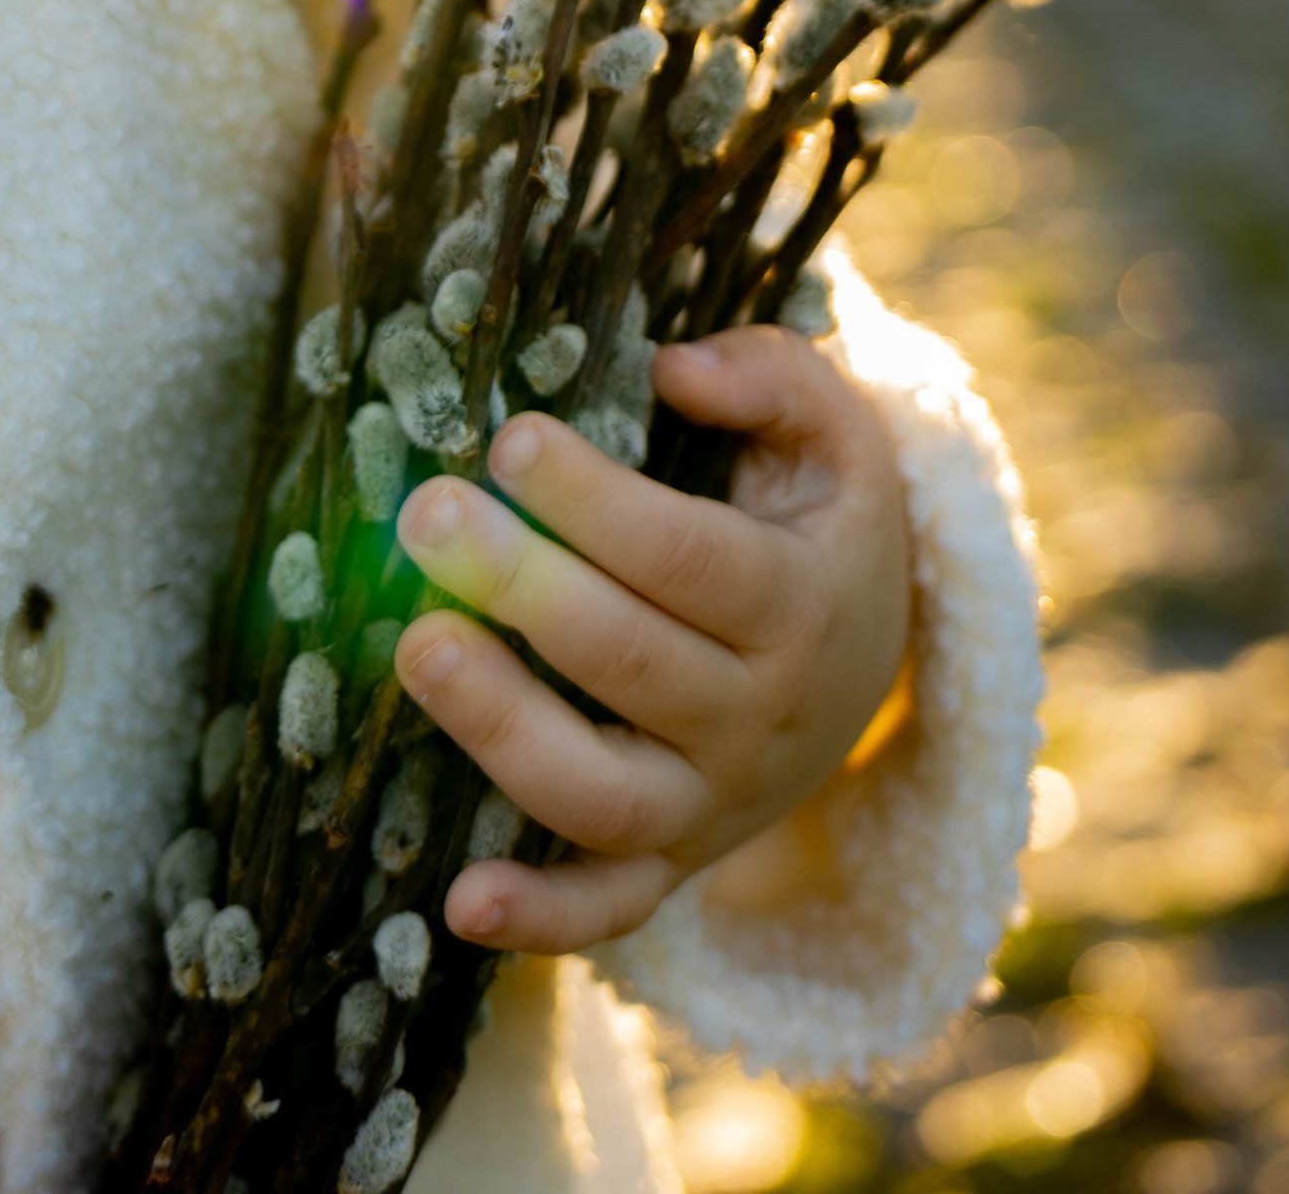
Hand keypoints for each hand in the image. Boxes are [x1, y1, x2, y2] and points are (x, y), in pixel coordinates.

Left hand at [389, 325, 909, 952]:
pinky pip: (609, 911)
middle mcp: (760, 720)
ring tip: (418, 644)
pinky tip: (459, 903)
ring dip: (503, 726)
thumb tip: (676, 366)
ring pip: (604, 795)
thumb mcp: (833, 433)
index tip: (511, 440)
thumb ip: (770, 379)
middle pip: (631, 663)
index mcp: (799, 604)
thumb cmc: (816, 523)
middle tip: (427, 515)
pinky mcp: (672, 865)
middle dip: (521, 584)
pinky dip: (541, 922)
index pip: (690, 557)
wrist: (870, 663)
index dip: (596, 502)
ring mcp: (714, 806)